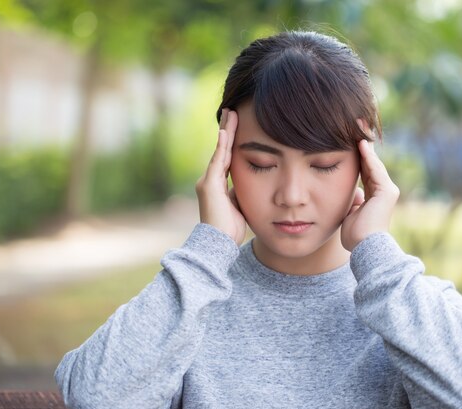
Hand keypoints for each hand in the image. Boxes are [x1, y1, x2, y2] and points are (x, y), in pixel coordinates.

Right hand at [195, 108, 246, 245]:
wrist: (218, 244)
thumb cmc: (229, 230)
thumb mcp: (239, 205)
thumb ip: (242, 192)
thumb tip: (253, 184)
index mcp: (218, 185)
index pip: (227, 157)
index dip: (232, 142)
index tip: (236, 126)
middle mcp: (210, 180)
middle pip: (221, 149)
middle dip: (228, 130)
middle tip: (232, 111)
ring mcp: (208, 181)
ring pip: (220, 150)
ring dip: (226, 131)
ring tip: (231, 113)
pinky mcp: (210, 185)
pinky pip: (218, 160)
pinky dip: (222, 145)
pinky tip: (226, 131)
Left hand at [340, 121, 399, 250]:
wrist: (366, 248)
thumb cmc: (356, 237)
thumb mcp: (350, 214)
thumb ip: (353, 201)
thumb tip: (355, 193)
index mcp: (374, 197)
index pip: (365, 171)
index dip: (357, 157)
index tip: (348, 141)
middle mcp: (383, 191)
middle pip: (370, 163)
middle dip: (362, 146)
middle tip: (355, 126)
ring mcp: (387, 191)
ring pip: (373, 163)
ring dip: (365, 146)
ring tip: (357, 127)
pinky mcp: (387, 192)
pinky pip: (374, 170)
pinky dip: (367, 157)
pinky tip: (359, 143)